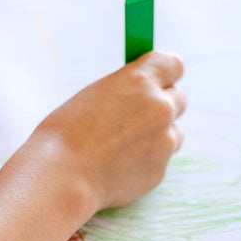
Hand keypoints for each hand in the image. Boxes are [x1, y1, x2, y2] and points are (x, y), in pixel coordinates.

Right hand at [31, 51, 185, 213]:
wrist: (61, 176)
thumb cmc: (64, 133)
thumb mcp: (93, 95)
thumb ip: (124, 91)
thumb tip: (140, 93)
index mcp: (139, 81)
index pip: (173, 64)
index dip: (163, 73)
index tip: (155, 80)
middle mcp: (159, 106)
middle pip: (178, 97)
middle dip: (160, 104)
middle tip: (136, 115)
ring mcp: (164, 140)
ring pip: (173, 132)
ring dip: (156, 135)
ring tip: (120, 146)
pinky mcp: (160, 169)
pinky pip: (159, 160)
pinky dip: (144, 162)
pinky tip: (115, 166)